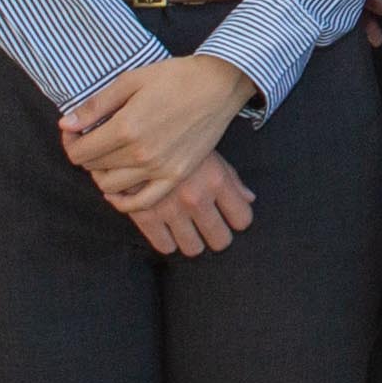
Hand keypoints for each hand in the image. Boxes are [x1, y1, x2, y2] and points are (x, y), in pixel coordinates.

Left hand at [61, 53, 254, 209]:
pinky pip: (142, 202)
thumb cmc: (174, 77)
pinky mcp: (175, 176)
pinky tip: (119, 189)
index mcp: (125, 128)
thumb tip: (65, 124)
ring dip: (102, 174)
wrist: (218, 85)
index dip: (70, 141)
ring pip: (111, 187)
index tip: (74, 130)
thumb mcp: (130, 80)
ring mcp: (159, 169)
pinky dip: (124, 201)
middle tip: (91, 138)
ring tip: (108, 156)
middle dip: (85, 153)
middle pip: (93, 168)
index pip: (79, 151)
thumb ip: (96, 105)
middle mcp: (140, 154)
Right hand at [125, 151, 254, 258]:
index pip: (242, 218)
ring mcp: (171, 210)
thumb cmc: (173, 138)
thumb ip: (230, 177)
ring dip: (192, 240)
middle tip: (210, 226)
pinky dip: (168, 241)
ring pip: (193, 248)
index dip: (238, 219)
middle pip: (220, 240)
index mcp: (216, 179)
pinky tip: (168, 229)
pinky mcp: (146, 216)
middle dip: (217, 235)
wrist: (132, 134)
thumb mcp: (207, 150)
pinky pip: (165, 247)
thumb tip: (248, 199)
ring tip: (188, 229)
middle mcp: (196, 198)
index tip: (231, 217)